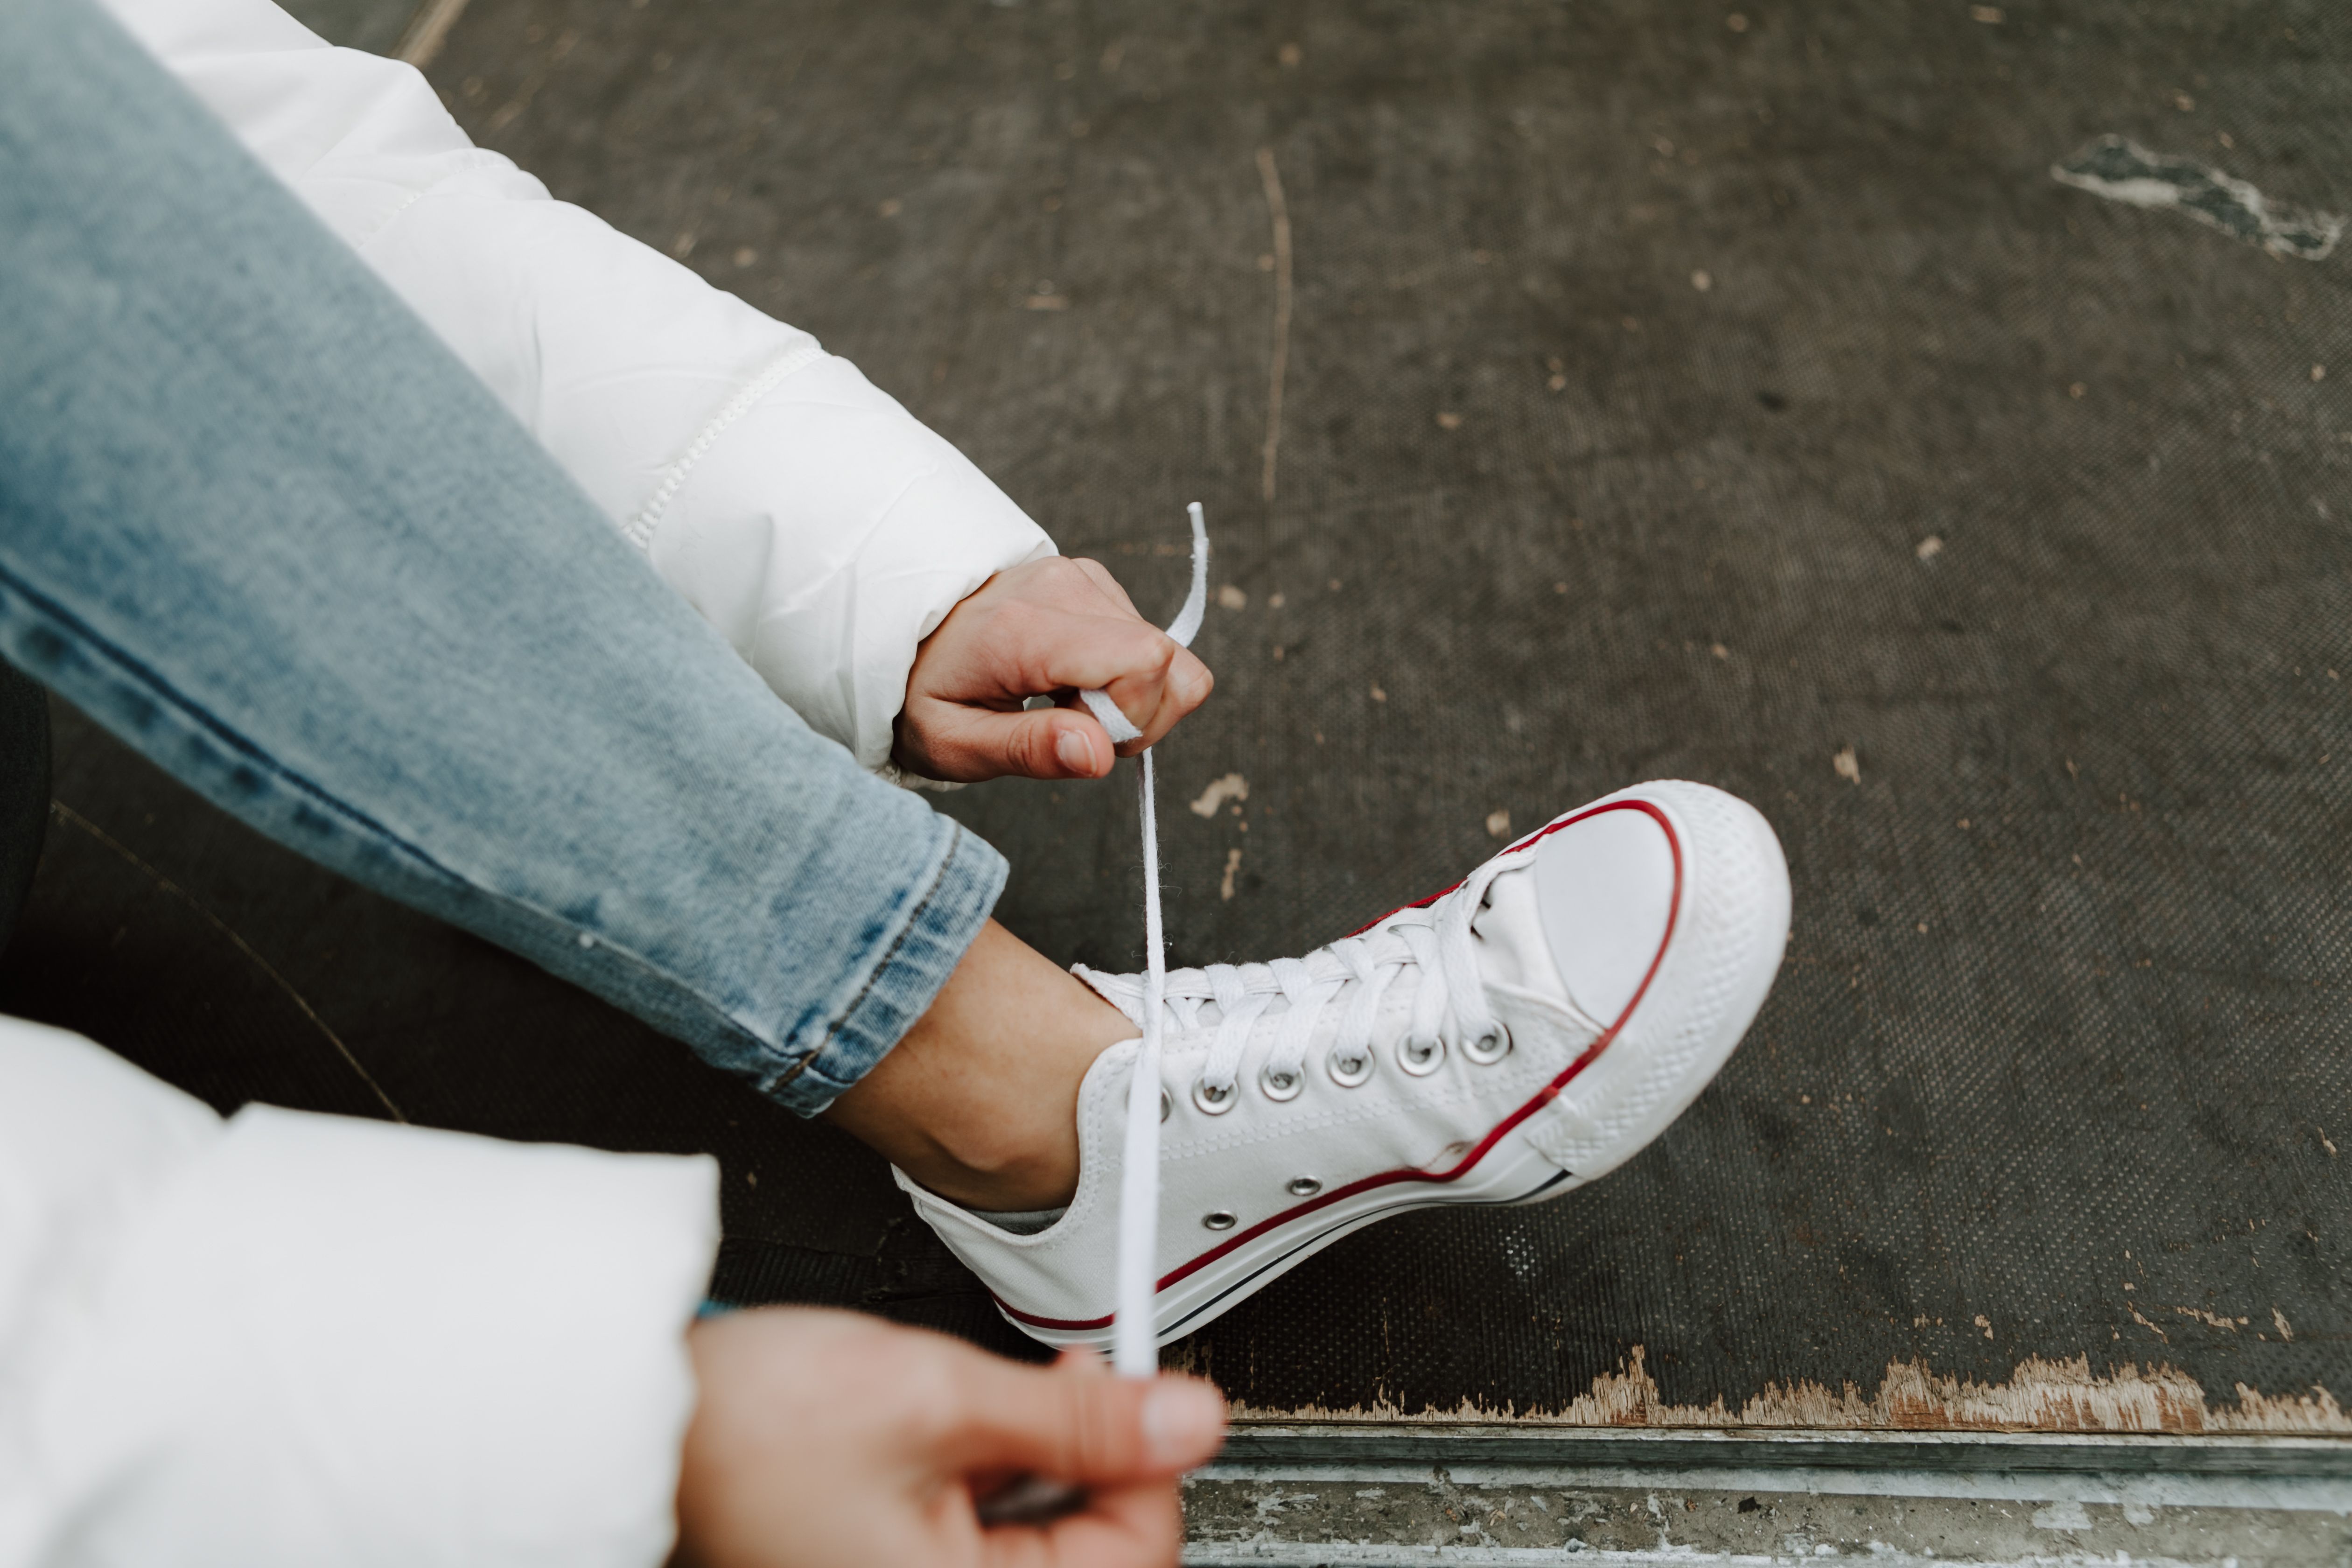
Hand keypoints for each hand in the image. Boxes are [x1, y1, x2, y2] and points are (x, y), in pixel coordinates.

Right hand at [672, 1306, 1225, 1567]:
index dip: (1151, 1463)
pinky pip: (982, 1541)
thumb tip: (1183, 1422)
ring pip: (1039, 1543)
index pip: (1134, 1558)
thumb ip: (1079, 1418)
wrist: (643, 1417)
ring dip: (1033, 1468)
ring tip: (969, 1410)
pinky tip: (953, 1437)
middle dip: (1087, 1462)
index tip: (1149, 1393)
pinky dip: (987, 1482)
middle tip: (1057, 1384)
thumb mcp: (940, 1395)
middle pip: (1090, 1556)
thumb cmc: (749, 1425)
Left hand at [892, 557, 1213, 781]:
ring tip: (1063, 704)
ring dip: (1129, 699)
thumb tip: (1099, 755)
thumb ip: (1028, 750)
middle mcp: (1065, 588)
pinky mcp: (1093, 583)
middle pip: (1166, 662)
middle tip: (1068, 727)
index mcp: (1026, 627)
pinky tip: (1068, 682)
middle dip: (1135, 716)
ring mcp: (1083, 578)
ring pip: (1165, 656)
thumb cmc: (924, 696)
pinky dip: (1121, 677)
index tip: (1077, 738)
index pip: (1144, 660)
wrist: (899, 640)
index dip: (1131, 718)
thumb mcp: (954, 744)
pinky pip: (1147, 644)